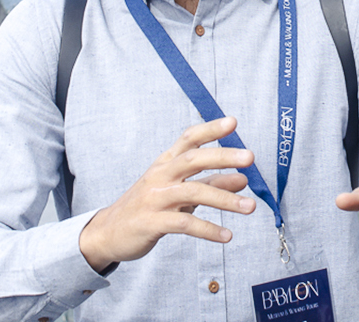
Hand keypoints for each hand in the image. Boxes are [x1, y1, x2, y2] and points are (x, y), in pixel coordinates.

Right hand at [77, 117, 256, 272]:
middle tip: (249, 157)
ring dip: (224, 199)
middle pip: (193, 160)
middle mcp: (160, 176)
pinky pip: (185, 224)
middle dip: (222, 156)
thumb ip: (211, 184)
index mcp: (165, 163)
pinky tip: (226, 235)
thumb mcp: (179, 192)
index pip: (189, 139)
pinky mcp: (152, 222)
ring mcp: (155, 198)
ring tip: (249, 207)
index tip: (233, 122)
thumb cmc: (148, 208)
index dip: (210, 129)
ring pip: (193, 192)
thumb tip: (243, 178)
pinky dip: (208, 229)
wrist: (109, 231)